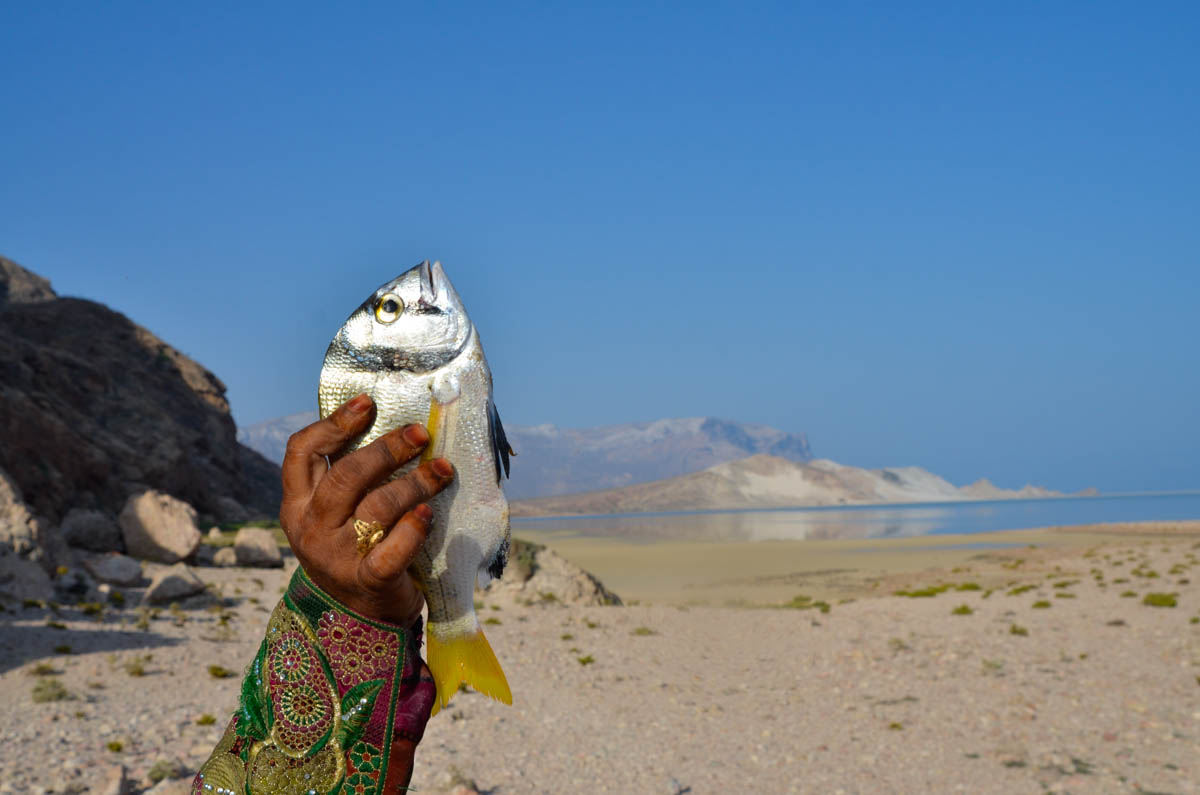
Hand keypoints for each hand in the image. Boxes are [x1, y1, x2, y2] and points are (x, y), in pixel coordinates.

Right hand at [278, 393, 454, 626]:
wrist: (358, 617)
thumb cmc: (355, 547)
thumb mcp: (337, 513)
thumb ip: (349, 476)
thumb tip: (393, 423)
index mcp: (298, 504)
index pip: (302, 452)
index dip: (333, 423)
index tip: (368, 402)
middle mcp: (312, 529)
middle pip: (345, 476)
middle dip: (386, 449)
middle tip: (419, 433)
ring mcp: (337, 558)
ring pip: (375, 508)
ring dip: (414, 483)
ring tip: (442, 469)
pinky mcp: (367, 582)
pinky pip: (391, 552)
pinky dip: (412, 530)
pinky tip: (428, 514)